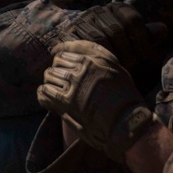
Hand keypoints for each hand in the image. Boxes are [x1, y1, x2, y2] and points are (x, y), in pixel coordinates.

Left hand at [37, 40, 157, 162]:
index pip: (67, 49)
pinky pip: (45, 91)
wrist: (128, 123)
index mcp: (96, 59)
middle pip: (57, 62)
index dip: (61, 54)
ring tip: (56, 90)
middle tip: (61, 80)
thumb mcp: (116, 69)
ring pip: (49, 75)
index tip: (55, 55)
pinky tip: (49, 99)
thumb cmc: (125, 98)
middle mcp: (84, 68)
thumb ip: (97, 55)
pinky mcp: (67, 101)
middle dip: (57, 69)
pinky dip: (44, 94)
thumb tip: (70, 49)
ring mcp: (74, 84)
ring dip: (51, 82)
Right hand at [57, 3, 167, 71]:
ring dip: (112, 55)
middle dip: (127, 51)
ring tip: (117, 66)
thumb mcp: (136, 46)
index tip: (143, 55)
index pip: (132, 18)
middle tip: (131, 66)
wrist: (87, 63)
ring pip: (101, 37)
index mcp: (116, 9)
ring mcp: (80, 21)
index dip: (141, 39)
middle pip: (117, 29)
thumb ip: (148, 37)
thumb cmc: (117, 53)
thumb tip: (162, 29)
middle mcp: (97, 10)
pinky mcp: (68, 34)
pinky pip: (84, 44)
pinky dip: (95, 55)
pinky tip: (102, 63)